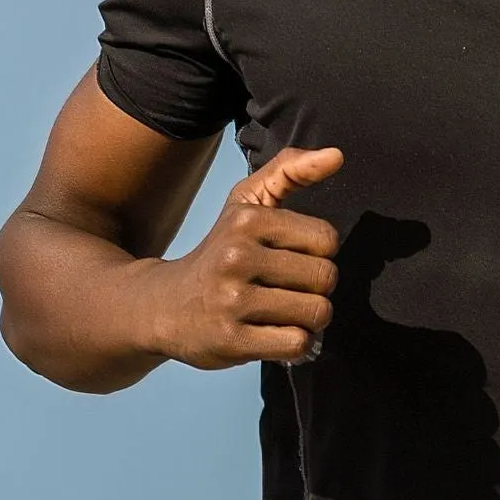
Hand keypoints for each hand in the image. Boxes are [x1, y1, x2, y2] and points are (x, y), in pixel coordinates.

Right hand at [149, 146, 343, 369]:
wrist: (162, 306)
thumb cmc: (219, 253)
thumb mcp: (245, 203)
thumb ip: (289, 170)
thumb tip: (337, 155)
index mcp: (246, 220)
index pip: (326, 239)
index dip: (317, 253)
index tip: (291, 259)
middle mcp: (237, 257)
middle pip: (324, 278)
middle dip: (316, 289)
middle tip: (288, 291)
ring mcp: (232, 301)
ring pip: (316, 312)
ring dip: (308, 318)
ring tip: (282, 313)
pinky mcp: (232, 340)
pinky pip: (297, 343)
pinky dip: (295, 344)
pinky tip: (273, 335)